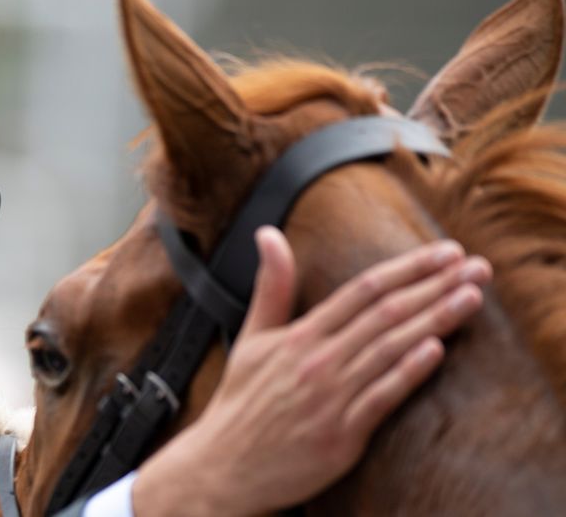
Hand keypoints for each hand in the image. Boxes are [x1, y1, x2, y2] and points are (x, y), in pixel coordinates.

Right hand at [132, 226, 490, 516]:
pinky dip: (408, 373)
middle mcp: (318, 360)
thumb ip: (271, 286)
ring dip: (436, 320)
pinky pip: (381, 398)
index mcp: (300, 335)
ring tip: (471, 297)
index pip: (362, 289)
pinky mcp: (341, 434)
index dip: (407, 267)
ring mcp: (331, 397)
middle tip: (476, 266)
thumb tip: (267, 234)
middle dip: (435, 286)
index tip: (444, 251)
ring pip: (390, 349)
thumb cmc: (241, 402)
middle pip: (385, 313)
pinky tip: (436, 351)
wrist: (224, 465)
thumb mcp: (250, 337)